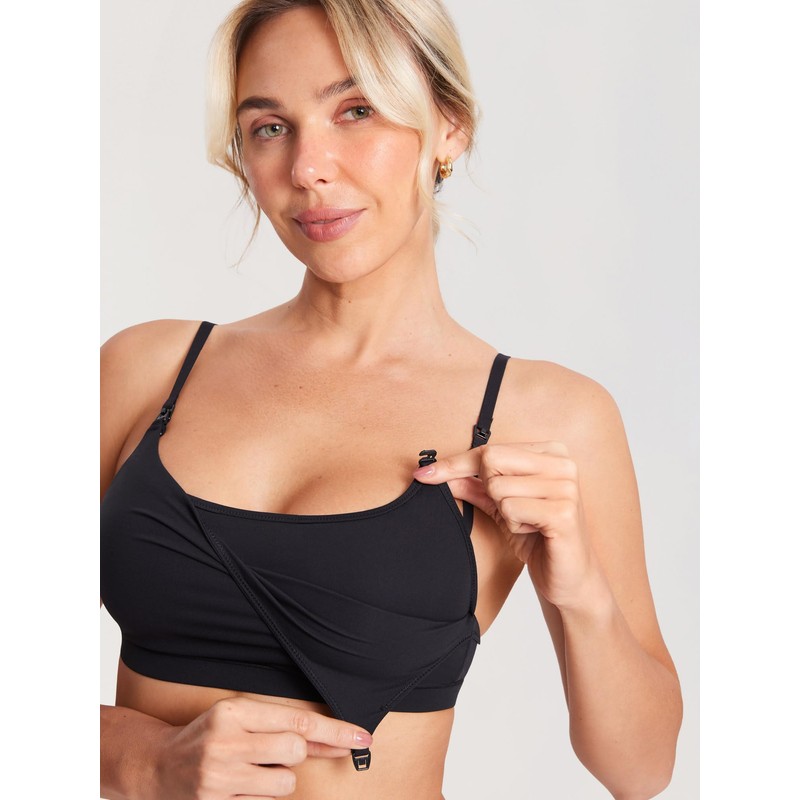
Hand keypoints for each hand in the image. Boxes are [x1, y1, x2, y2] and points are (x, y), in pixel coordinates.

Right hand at [151, 697, 372, 798]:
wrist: (158, 767)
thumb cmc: (208, 736)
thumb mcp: (239, 717)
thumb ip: (282, 726)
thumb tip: (333, 738)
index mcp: (234, 711)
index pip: (297, 720)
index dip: (334, 729)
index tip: (362, 737)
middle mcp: (227, 742)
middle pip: (294, 750)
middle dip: (294, 754)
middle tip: (271, 752)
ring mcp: (220, 777)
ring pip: (284, 783)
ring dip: (278, 779)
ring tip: (252, 771)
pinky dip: (261, 796)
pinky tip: (239, 786)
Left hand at [413, 442, 600, 609]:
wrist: (568, 578)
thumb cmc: (538, 537)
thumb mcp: (501, 506)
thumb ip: (473, 486)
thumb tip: (436, 474)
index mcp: (551, 452)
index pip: (490, 449)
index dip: (455, 464)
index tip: (424, 474)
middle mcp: (563, 463)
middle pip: (491, 461)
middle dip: (490, 491)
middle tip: (512, 510)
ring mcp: (566, 486)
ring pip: (498, 488)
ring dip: (505, 513)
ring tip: (527, 523)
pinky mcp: (564, 512)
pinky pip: (511, 509)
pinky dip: (515, 525)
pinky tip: (534, 532)